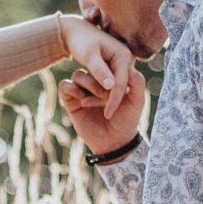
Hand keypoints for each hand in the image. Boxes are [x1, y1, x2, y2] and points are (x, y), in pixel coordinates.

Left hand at [56, 14, 138, 123]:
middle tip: (90, 107)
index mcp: (124, 56)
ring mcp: (121, 64)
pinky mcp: (114, 67)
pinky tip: (88, 96)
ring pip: (115, 87)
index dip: (113, 100)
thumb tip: (112, 87)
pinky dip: (100, 91)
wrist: (76, 30)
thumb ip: (99, 71)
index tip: (106, 115)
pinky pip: (110, 83)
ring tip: (86, 102)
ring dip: (102, 97)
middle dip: (107, 100)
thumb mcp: (88, 56)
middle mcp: (126, 60)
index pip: (121, 84)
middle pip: (120, 87)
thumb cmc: (81, 41)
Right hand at [57, 16, 145, 156]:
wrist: (114, 142)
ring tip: (97, 100)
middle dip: (100, 78)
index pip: (106, 61)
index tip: (117, 82)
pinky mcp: (70, 101)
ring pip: (78, 74)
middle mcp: (94, 81)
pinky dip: (72, 89)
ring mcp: (82, 90)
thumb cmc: (127, 120)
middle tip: (108, 93)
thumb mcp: (137, 100)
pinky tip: (84, 101)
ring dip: (88, 85)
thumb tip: (129, 67)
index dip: (111, 69)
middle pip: (90, 66)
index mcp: (109, 78)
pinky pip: (64, 85)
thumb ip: (137, 82)